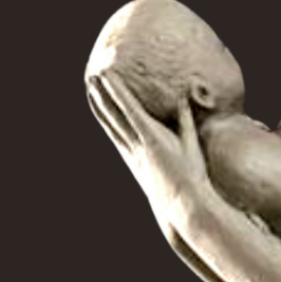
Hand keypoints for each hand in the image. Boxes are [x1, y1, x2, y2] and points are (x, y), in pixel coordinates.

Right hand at [87, 72, 213, 238]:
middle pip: (112, 121)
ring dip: (104, 95)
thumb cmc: (190, 180)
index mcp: (139, 155)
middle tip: (90, 84)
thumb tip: (186, 101)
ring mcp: (139, 143)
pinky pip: (131, 112)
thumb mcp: (187, 146)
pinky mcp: (149, 137)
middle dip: (100, 102)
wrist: (186, 205)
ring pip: (115, 114)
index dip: (108, 116)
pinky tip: (110, 80)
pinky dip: (120, 95)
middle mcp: (133, 149)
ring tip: (94, 77)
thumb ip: (185, 123)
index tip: (99, 101)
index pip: (120, 131)